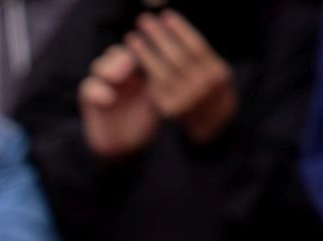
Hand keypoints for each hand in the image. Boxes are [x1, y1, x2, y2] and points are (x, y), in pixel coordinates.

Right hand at [79, 44, 159, 158]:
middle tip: (129, 66)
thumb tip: (166, 65)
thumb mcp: (155, 102)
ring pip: (99, 66)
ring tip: (116, 78)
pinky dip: (97, 90)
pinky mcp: (89, 99)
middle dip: (120, 57)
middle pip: (114, 54)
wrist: (123, 148)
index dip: (138, 49)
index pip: (135, 52)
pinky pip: (88, 87)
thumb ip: (156, 85)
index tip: (146, 54)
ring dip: (107, 68)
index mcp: (136, 72)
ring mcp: (102, 86)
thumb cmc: (143, 124)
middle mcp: (118, 76)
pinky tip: (108, 99)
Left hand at [126, 11, 236, 144]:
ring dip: (143, 53)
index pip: (196, 45)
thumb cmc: (211, 87)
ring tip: (131, 38)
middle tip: (143, 20)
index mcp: (216, 71)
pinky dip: (144, 71)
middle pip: (176, 56)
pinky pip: (153, 86)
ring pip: (161, 71)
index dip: (180, 28)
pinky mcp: (169, 110)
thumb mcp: (214, 68)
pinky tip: (133, 58)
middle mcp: (202, 85)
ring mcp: (185, 99)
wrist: (214, 120)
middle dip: (158, 36)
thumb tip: (173, 27)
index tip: (165, 14)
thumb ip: (199, 53)